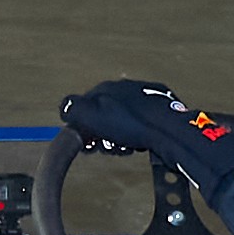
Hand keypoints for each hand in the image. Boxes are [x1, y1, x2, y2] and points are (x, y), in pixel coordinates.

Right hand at [60, 81, 214, 161]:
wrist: (169, 130)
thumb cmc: (133, 125)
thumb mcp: (91, 116)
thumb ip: (72, 108)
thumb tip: (65, 107)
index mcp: (106, 88)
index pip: (85, 105)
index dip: (84, 126)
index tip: (87, 142)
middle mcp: (126, 88)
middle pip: (106, 112)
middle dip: (103, 132)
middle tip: (107, 146)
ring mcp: (146, 96)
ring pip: (125, 118)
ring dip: (122, 135)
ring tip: (126, 146)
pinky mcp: (163, 107)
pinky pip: (143, 121)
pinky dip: (139, 133)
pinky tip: (141, 142)